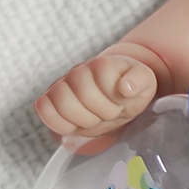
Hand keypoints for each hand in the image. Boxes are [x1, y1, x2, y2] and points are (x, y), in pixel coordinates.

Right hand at [34, 54, 157, 142]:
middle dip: (101, 114)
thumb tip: (125, 87)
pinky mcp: (50, 98)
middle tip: (111, 111)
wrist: (119, 88)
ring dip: (82, 120)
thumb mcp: (144, 84)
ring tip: (96, 116)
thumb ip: (139, 81)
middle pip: (79, 103)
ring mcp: (62, 84)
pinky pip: (44, 110)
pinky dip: (60, 123)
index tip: (122, 102)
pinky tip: (77, 122)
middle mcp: (79, 71)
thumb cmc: (130, 88)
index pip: (97, 91)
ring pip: (61, 107)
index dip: (113, 104)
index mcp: (102, 65)